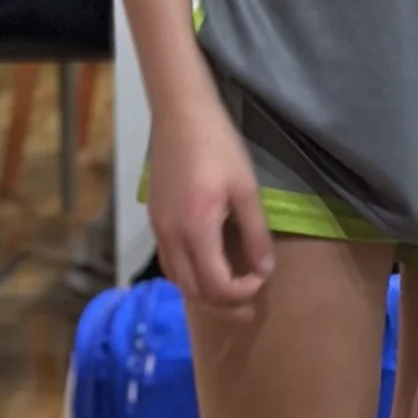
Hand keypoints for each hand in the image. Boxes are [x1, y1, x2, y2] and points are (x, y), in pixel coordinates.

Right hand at [147, 86, 271, 309]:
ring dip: (204, 291)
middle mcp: (171, 236)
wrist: (180, 116)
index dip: (241, 292)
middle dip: (223, 302)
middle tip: (249, 300)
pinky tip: (207, 266)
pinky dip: (188, 275)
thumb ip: (256, 233)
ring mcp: (158, 229)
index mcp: (196, 229)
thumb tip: (264, 269)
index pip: (216, 284)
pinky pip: (168, 262)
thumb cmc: (219, 146)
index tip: (260, 279)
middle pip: (193, 290)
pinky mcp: (154, 220)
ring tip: (230, 289)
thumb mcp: (247, 190)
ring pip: (177, 280)